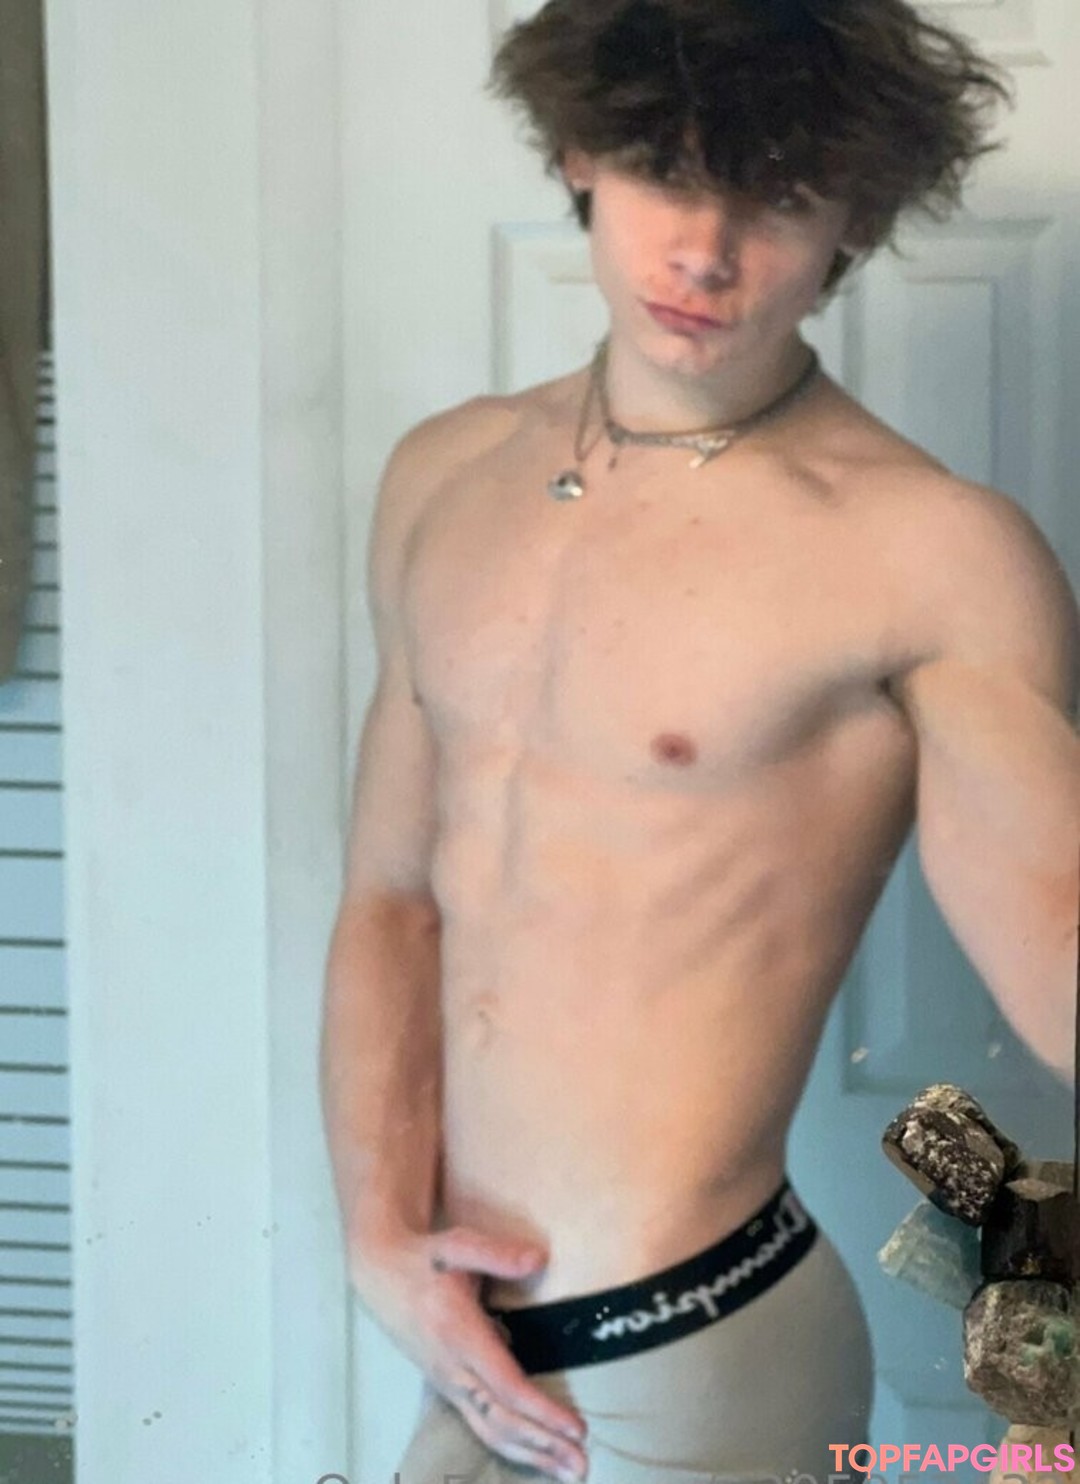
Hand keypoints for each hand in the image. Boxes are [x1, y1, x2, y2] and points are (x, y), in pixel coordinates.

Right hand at [349, 1222, 589, 1482]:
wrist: (379, 1273)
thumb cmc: (424, 1258)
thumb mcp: (458, 1245)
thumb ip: (497, 1254)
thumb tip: (539, 1259)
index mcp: (458, 1334)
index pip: (505, 1385)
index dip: (541, 1411)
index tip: (577, 1428)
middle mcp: (451, 1368)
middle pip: (500, 1419)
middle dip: (543, 1446)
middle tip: (582, 1465)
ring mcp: (447, 1382)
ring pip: (489, 1430)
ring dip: (530, 1454)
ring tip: (566, 1471)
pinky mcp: (446, 1387)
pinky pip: (480, 1425)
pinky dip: (510, 1444)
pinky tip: (535, 1453)